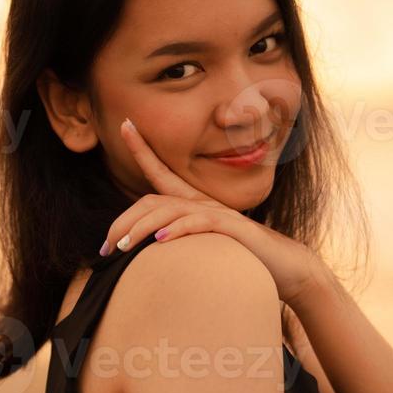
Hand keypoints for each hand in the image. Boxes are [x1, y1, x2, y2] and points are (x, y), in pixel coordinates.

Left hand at [100, 118, 329, 310]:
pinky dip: (180, 230)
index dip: (143, 148)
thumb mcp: (206, 247)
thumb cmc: (245, 258)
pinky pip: (202, 224)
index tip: (125, 123)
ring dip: (143, 228)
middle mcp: (205, 203)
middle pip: (155, 201)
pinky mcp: (235, 229)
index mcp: (196, 203)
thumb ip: (183, 241)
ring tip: (123, 246)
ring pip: (172, 211)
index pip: (162, 173)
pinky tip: (162, 241)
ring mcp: (220, 214)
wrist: (287, 268)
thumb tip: (151, 249)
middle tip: (105, 246)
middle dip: (124, 220)